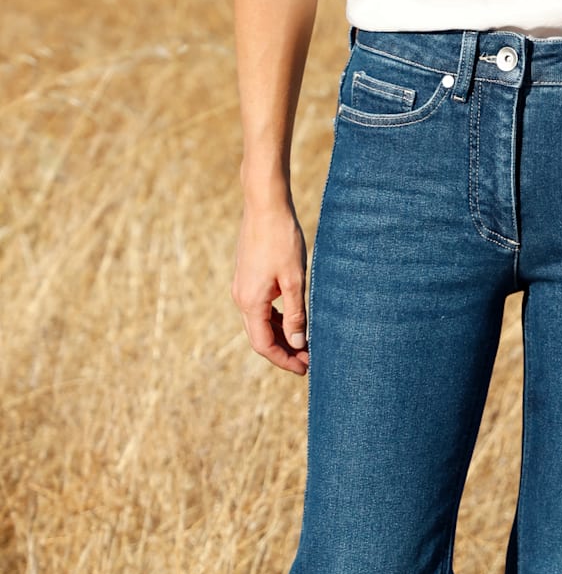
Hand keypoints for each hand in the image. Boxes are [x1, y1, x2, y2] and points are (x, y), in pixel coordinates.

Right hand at [231, 199, 308, 374]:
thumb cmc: (282, 240)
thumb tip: (299, 343)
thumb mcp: (295, 281)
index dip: (284, 360)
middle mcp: (241, 298)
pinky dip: (275, 321)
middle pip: (260, 338)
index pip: (264, 345)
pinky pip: (259, 310)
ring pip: (259, 325)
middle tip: (308, 362)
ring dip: (280, 337)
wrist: (264, 205)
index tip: (305, 368)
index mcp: (251, 302)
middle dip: (283, 352)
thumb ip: (296, 314)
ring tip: (303, 345)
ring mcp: (242, 288)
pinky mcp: (247, 279)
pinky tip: (292, 323)